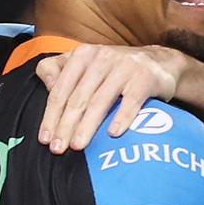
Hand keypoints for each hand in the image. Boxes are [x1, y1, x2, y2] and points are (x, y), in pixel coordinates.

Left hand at [36, 44, 184, 152]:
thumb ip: (59, 70)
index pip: (61, 89)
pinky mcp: (145, 78)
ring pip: (101, 101)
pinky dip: (122, 117)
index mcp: (83, 55)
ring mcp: (125, 68)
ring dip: (87, 126)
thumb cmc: (114, 69)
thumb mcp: (85, 62)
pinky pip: (132, 101)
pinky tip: (113, 134)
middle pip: (78, 98)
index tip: (44, 139)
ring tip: (78, 146)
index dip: (50, 115)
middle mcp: (102, 58)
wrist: (159, 62)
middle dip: (65, 125)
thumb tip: (47, 86)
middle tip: (58, 148)